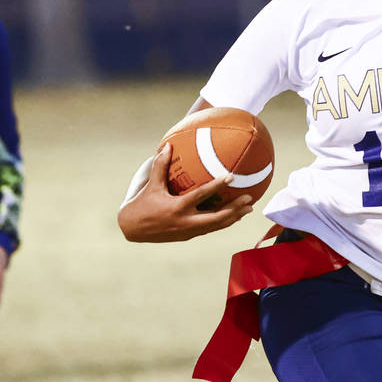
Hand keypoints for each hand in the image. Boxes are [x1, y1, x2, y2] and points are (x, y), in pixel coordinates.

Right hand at [118, 143, 254, 242]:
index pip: (201, 195)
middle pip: (216, 217)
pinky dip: (223, 222)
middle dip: (234, 209)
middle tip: (249, 199)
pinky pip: (210, 229)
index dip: (217, 185)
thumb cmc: (141, 204)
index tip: (231, 176)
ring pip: (216, 226)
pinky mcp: (188, 236)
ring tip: (249, 209)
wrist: (132, 229)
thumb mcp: (151, 185)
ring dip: (233, 217)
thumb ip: (160, 165)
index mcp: (177, 208)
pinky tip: (234, 216)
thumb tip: (167, 145)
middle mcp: (185, 222)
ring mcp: (188, 231)